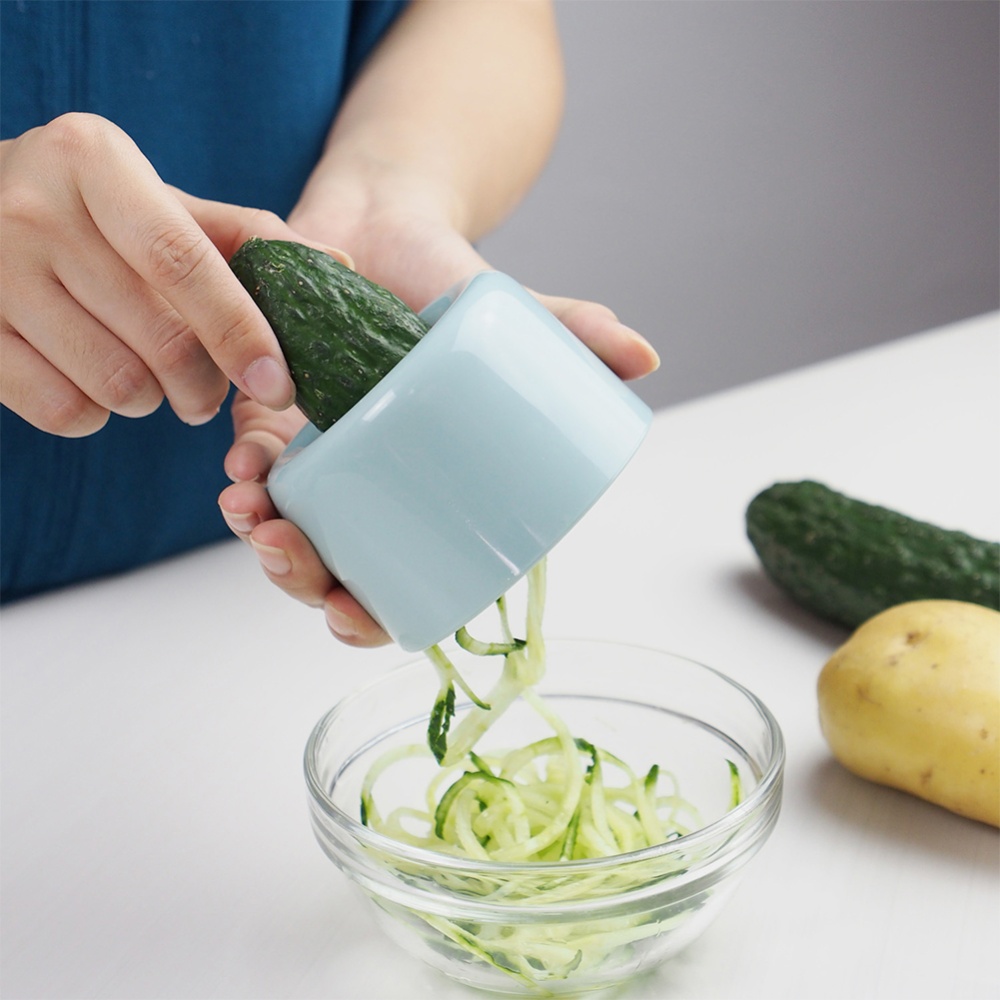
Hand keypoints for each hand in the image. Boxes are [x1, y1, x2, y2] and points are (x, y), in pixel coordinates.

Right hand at [0, 113, 300, 435]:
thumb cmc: (95, 216)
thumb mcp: (162, 204)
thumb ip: (247, 237)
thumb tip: (341, 267)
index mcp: (95, 161)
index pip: (186, 264)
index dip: (242, 333)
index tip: (280, 385)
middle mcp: (33, 206)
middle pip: (161, 338)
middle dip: (204, 386)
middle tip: (207, 392)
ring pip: (116, 383)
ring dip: (151, 400)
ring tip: (146, 377)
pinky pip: (63, 410)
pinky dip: (96, 416)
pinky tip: (94, 384)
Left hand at [218, 204, 658, 647]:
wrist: (383, 228)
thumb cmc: (448, 287)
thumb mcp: (512, 318)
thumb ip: (571, 332)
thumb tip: (645, 356)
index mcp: (429, 492)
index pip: (403, 582)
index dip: (372, 620)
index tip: (353, 617)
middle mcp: (372, 489)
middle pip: (332, 569)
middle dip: (301, 579)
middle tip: (290, 553)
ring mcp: (321, 460)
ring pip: (283, 530)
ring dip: (260, 536)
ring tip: (255, 510)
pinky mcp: (272, 418)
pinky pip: (252, 467)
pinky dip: (243, 475)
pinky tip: (240, 470)